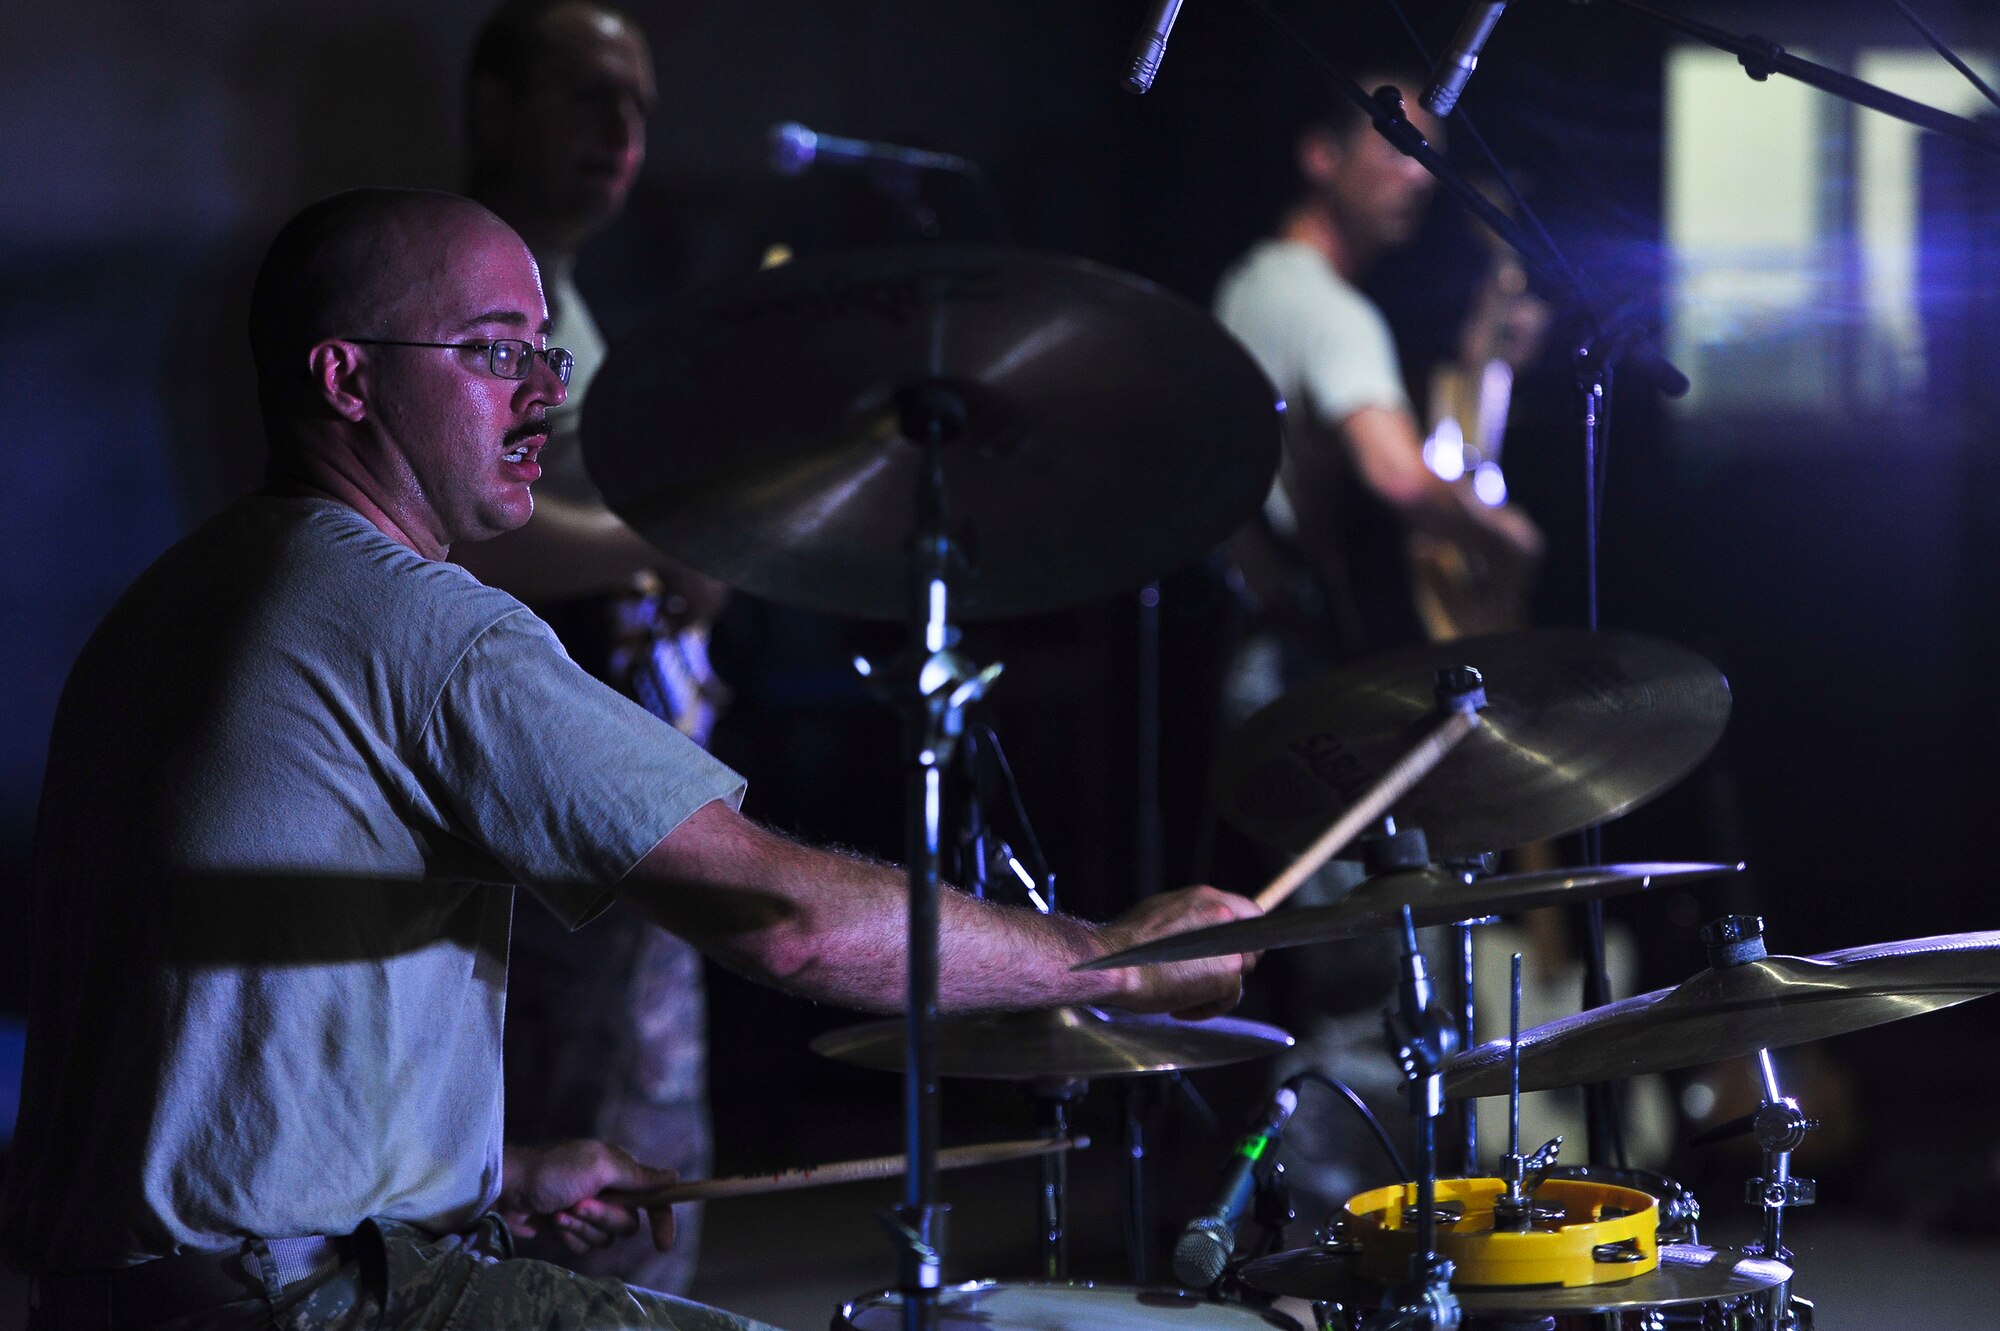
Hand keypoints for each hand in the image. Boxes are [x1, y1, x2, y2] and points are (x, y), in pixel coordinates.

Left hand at [498, 1139, 677, 1255]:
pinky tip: (553, 1221)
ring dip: (582, 1227)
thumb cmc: (553, 1170)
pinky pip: (584, 1245)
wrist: (509, 1187)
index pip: (654, 1198)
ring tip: (560, 1211)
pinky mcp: (572, 1227)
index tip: (663, 1245)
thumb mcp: (599, 1167)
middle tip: (580, 1204)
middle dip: (604, 1219)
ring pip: (605, 1238)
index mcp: (620, 1171)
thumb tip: (674, 1177)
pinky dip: (569, 1235)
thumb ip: (638, 1176)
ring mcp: (590, 1211)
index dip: (663, 1220)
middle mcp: (610, 1191)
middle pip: (628, 1224)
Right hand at [1091, 886, 1260, 1019]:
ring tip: (1181, 995)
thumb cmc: (1128, 946)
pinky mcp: (1227, 975)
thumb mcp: (1163, 914)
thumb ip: (1192, 919)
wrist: (1114, 966)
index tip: (1230, 950)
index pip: (1250, 913)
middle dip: (1231, 962)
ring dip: (1215, 988)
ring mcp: (1228, 947)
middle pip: (1252, 944)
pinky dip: (1206, 1008)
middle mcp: (1223, 917)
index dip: (1243, 935)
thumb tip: (1205, 933)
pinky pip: (1229, 998)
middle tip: (1201, 976)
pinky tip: (1178, 1008)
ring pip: (1240, 973)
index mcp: (1207, 898)